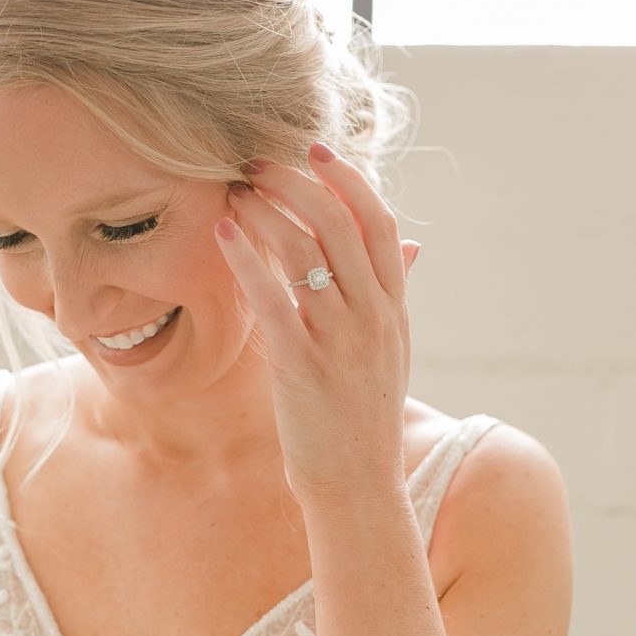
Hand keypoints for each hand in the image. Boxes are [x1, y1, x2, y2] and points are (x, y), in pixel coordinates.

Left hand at [215, 143, 419, 508]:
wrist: (357, 486)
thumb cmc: (362, 418)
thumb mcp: (392, 351)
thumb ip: (394, 294)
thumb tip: (411, 245)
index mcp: (394, 309)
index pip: (378, 223)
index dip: (347, 178)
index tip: (315, 149)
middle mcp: (374, 317)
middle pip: (339, 223)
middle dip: (295, 181)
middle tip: (256, 163)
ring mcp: (341, 340)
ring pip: (307, 250)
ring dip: (265, 210)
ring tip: (233, 194)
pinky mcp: (304, 366)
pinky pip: (274, 297)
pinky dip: (247, 258)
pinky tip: (224, 235)